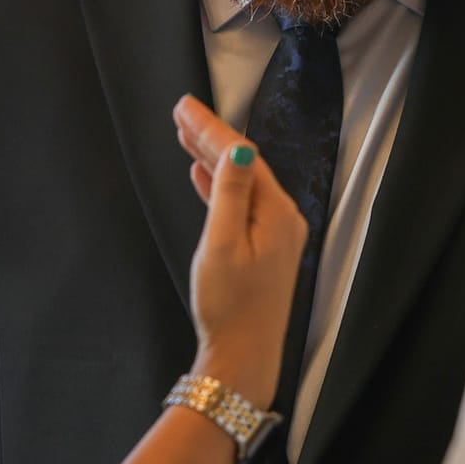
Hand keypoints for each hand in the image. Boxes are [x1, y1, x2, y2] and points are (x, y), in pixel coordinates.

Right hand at [173, 95, 305, 405]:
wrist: (243, 358)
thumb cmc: (228, 306)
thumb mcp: (222, 245)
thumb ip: (229, 193)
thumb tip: (240, 148)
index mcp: (277, 213)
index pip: (243, 156)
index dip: (211, 128)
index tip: (184, 105)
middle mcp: (283, 218)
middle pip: (244, 165)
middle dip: (211, 136)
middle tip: (181, 110)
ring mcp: (276, 235)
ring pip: (241, 183)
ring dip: (212, 158)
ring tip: (185, 133)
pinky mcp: (264, 250)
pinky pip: (240, 205)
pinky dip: (219, 186)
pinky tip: (201, 174)